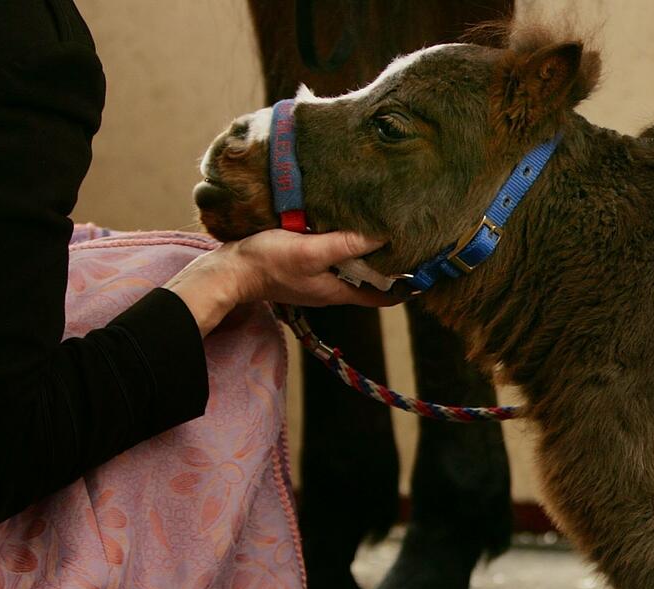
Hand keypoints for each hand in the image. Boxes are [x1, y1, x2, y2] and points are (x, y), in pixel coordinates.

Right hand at [166, 229, 397, 335]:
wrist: (228, 270)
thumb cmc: (268, 263)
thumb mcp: (311, 252)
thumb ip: (345, 245)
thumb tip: (382, 236)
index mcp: (340, 291)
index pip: (383, 296)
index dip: (405, 287)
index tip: (425, 273)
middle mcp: (332, 288)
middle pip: (370, 280)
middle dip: (389, 266)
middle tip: (409, 242)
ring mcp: (317, 279)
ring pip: (352, 268)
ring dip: (367, 254)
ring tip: (384, 230)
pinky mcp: (302, 266)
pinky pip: (332, 258)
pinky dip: (344, 246)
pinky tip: (345, 226)